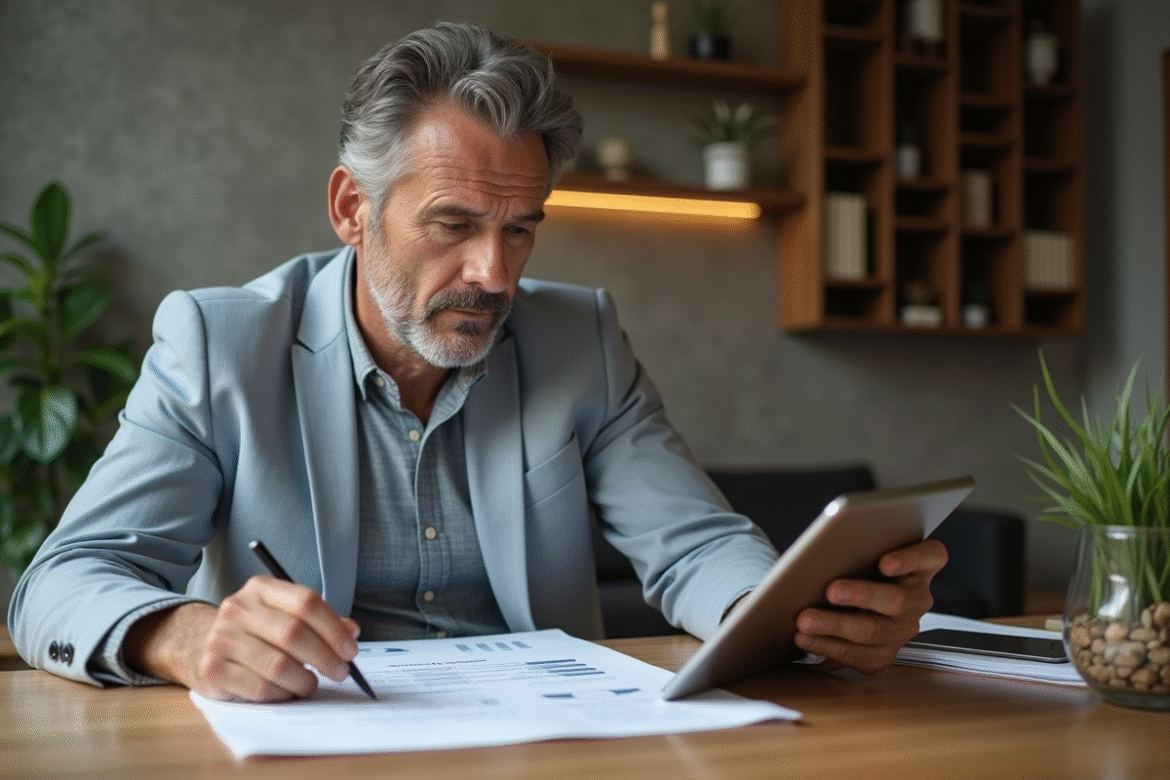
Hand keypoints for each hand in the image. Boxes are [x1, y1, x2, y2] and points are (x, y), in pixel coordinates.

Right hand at [125, 576, 360, 701]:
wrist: (196, 645)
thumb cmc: (253, 632)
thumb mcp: (282, 615)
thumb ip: (317, 621)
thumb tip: (351, 631)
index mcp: (261, 589)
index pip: (306, 601)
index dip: (334, 627)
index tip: (351, 649)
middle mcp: (238, 609)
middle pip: (294, 633)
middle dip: (326, 657)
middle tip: (341, 672)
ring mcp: (222, 639)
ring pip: (279, 665)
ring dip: (305, 681)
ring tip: (311, 684)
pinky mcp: (214, 670)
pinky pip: (260, 689)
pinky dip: (283, 694)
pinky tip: (287, 692)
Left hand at [792, 538, 946, 674]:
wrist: (850, 603)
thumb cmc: (856, 567)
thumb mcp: (861, 553)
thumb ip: (854, 547)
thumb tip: (821, 551)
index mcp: (919, 567)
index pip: (931, 556)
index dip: (911, 559)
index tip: (885, 562)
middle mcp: (916, 600)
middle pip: (896, 599)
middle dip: (861, 595)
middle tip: (832, 591)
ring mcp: (902, 630)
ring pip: (872, 631)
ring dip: (835, 626)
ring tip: (806, 620)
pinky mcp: (883, 655)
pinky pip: (856, 655)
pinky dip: (826, 646)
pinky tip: (804, 639)